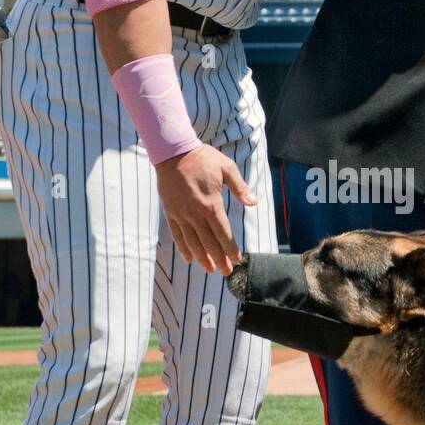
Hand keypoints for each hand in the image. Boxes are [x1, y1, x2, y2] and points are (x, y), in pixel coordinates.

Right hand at [155, 144, 254, 274]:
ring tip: (210, 270)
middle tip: (227, 272)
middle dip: (219, 259)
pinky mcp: (171, 213)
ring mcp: (181, 214)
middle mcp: (195, 213)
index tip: (237, 259)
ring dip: (202, 258)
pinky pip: (177, 235)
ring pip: (192, 242)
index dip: (230, 248)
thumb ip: (240, 187)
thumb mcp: (226, 168)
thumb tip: (253, 202)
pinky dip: (183, 248)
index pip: (223, 232)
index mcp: (211, 203)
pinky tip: (189, 258)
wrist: (173, 153)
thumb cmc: (203, 158)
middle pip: (209, 242)